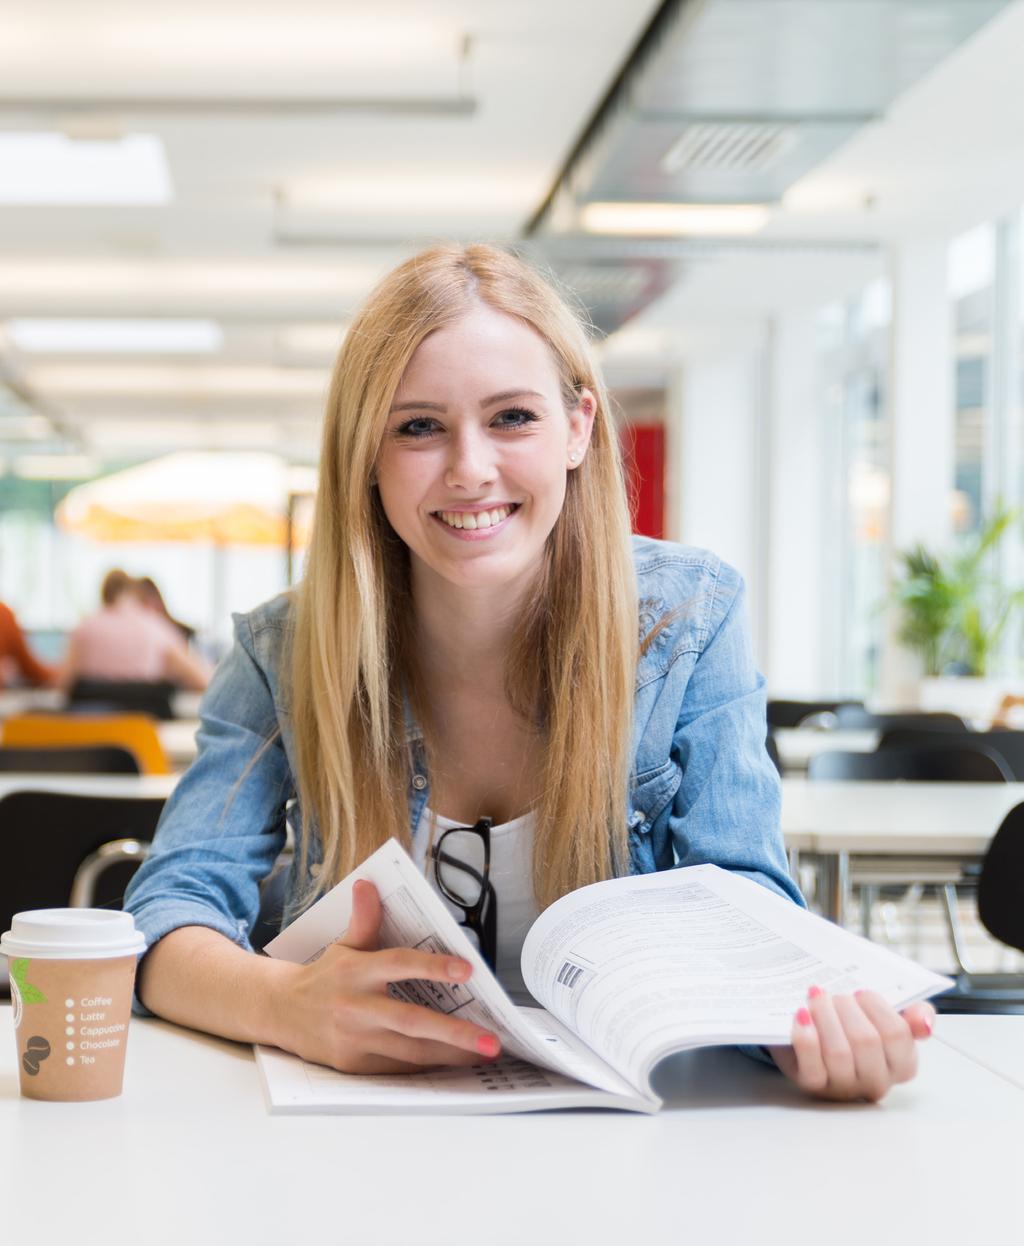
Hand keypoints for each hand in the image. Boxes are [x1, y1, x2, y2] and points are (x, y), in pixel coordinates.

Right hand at [271, 879, 501, 1073]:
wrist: (282, 1013)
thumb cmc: (325, 977)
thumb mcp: (344, 944)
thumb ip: (364, 918)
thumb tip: (368, 883)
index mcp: (355, 971)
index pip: (399, 965)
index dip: (434, 966)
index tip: (469, 970)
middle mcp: (354, 1007)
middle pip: (411, 1020)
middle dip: (454, 1033)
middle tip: (491, 1039)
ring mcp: (354, 1039)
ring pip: (409, 1051)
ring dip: (450, 1055)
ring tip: (484, 1052)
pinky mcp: (354, 1065)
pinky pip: (398, 1068)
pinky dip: (428, 1066)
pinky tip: (455, 1062)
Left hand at [768, 986, 934, 1102]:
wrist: (816, 1038)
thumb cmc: (856, 1025)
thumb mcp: (889, 1017)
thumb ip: (916, 1015)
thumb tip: (923, 1022)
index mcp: (901, 1064)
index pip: (897, 1035)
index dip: (877, 1007)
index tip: (861, 992)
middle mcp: (876, 1081)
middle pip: (866, 1042)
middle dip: (847, 1009)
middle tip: (836, 995)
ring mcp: (844, 1087)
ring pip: (838, 1053)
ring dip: (825, 1016)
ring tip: (817, 998)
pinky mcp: (814, 1086)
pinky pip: (812, 1065)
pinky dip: (806, 1036)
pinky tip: (802, 1015)